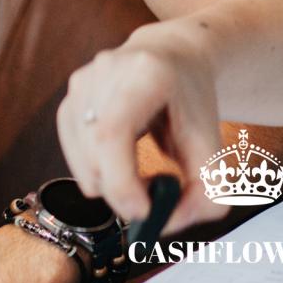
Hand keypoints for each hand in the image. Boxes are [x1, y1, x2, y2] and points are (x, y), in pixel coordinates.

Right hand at [57, 23, 223, 233]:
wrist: (174, 59)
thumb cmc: (192, 101)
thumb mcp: (212, 145)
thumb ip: (206, 193)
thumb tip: (168, 223)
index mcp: (146, 72)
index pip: (114, 133)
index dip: (122, 181)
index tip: (145, 211)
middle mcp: (107, 72)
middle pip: (96, 155)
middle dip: (123, 193)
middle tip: (154, 196)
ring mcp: (83, 83)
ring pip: (82, 165)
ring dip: (111, 186)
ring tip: (141, 171)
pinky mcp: (69, 99)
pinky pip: (74, 160)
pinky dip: (98, 175)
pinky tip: (122, 160)